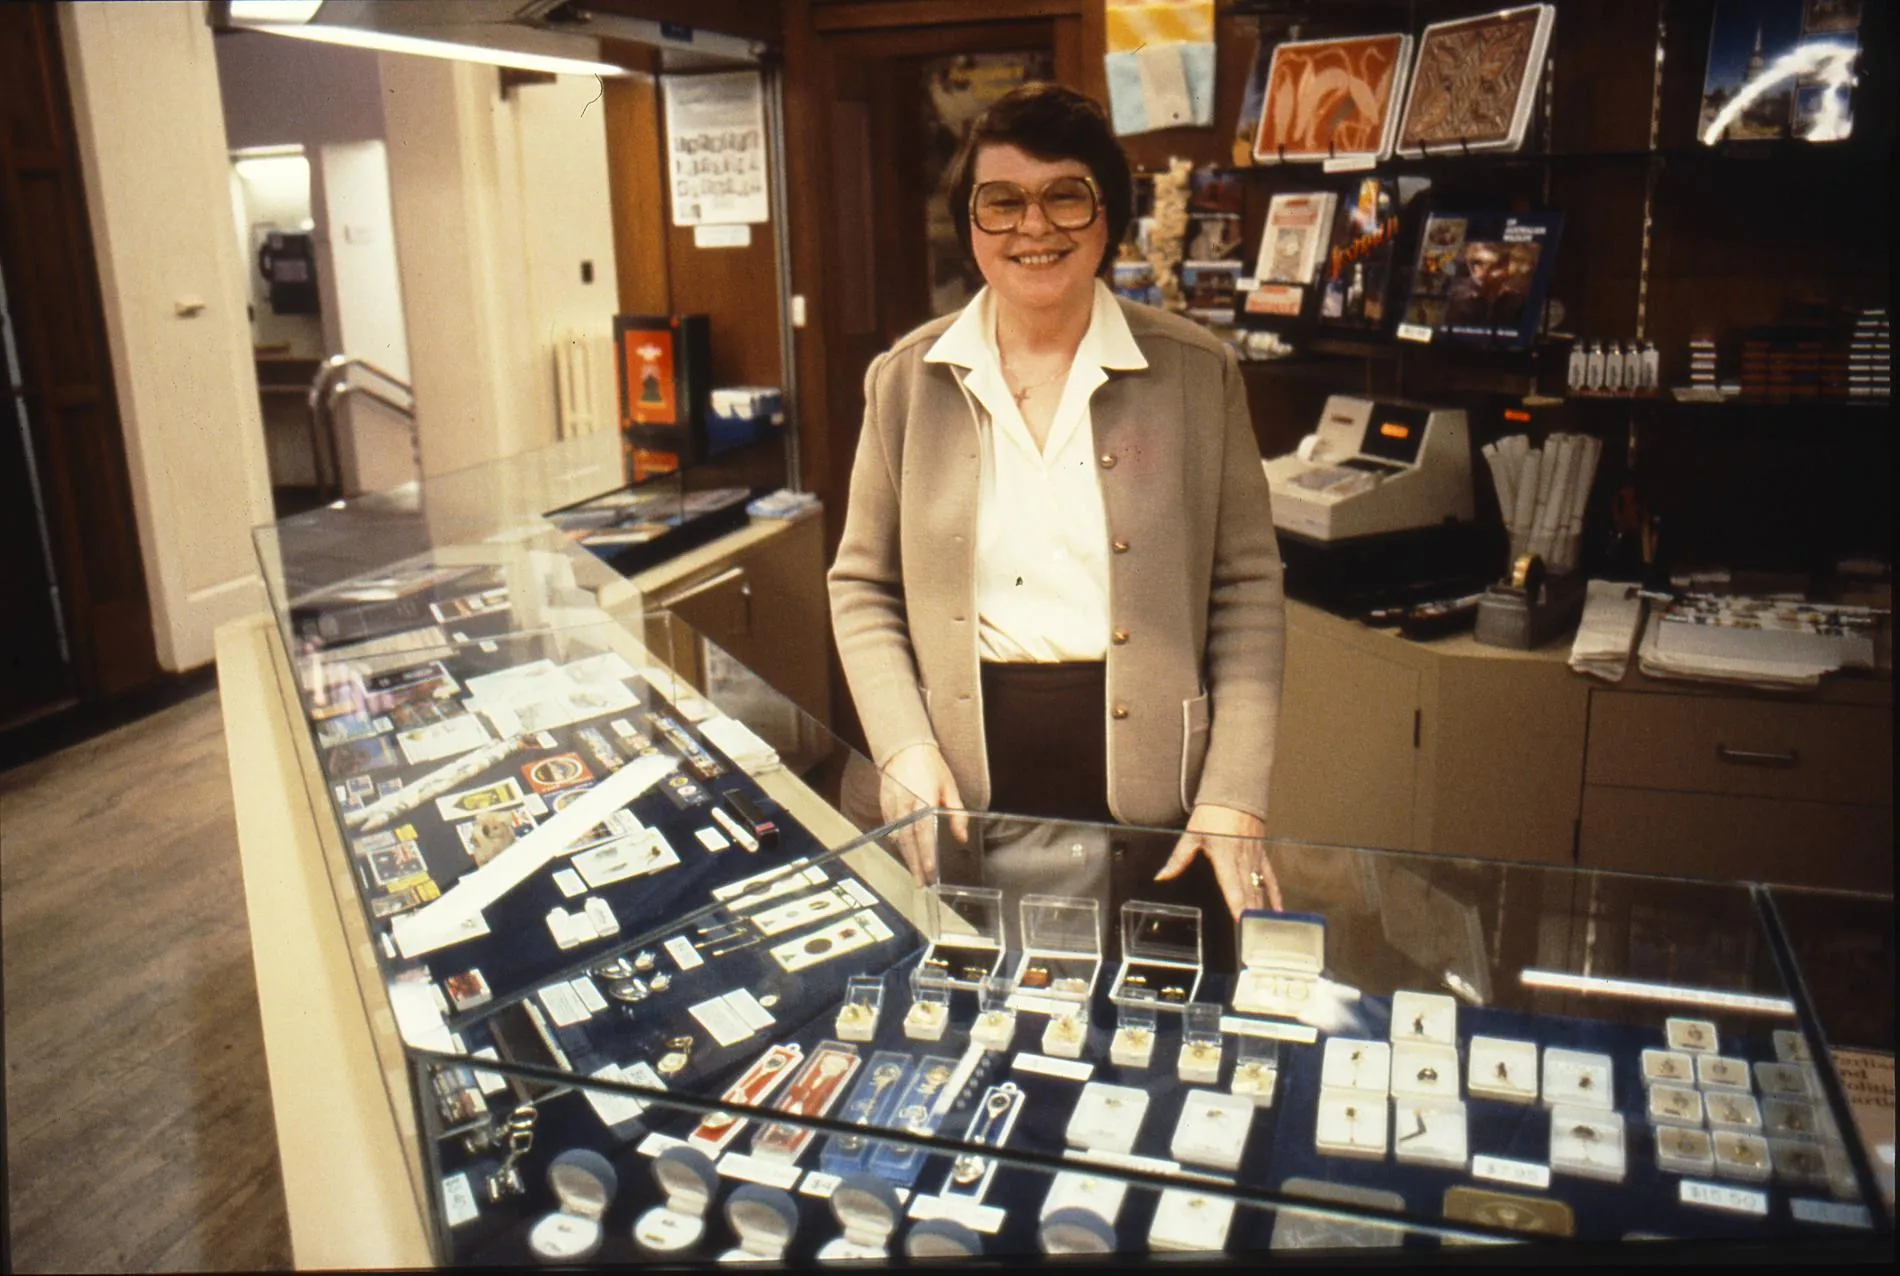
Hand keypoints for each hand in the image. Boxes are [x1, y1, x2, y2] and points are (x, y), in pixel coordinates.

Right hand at [879, 742, 968, 883]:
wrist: (904, 748)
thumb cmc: (931, 766)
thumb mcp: (950, 787)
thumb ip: (956, 814)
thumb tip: (961, 837)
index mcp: (924, 801)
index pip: (925, 834)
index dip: (926, 854)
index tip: (929, 871)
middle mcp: (906, 806)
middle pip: (909, 841)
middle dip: (915, 864)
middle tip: (921, 883)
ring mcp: (893, 806)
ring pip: (898, 838)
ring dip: (907, 857)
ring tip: (914, 874)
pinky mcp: (885, 805)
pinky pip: (891, 829)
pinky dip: (898, 843)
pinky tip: (904, 854)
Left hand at [1154, 803, 1280, 918]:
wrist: (1235, 794)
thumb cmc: (1212, 813)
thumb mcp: (1191, 835)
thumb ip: (1178, 859)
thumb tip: (1161, 876)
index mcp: (1224, 856)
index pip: (1231, 885)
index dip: (1236, 904)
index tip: (1240, 920)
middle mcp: (1242, 860)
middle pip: (1248, 891)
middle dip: (1250, 914)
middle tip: (1251, 935)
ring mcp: (1254, 858)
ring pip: (1259, 888)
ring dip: (1261, 908)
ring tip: (1262, 929)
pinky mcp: (1261, 854)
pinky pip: (1270, 878)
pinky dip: (1274, 894)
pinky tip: (1277, 910)